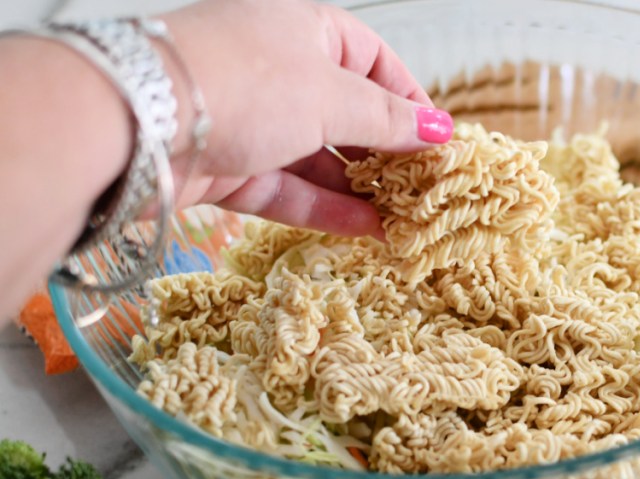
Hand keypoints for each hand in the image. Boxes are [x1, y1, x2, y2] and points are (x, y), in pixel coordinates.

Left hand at [158, 0, 451, 237]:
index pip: (372, 59)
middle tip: (423, 186)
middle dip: (384, 151)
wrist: (138, 120)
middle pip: (344, 112)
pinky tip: (366, 229)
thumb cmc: (242, 81)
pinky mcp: (227, 165)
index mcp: (303, 28)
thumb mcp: (332, 96)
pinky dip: (324, 207)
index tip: (437, 139)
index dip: (408, 99)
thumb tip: (439, 131)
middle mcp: (276, 68)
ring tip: (402, 217)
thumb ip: (388, 120)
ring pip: (316, 156)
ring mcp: (249, 119)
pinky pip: (287, 187)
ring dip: (358, 187)